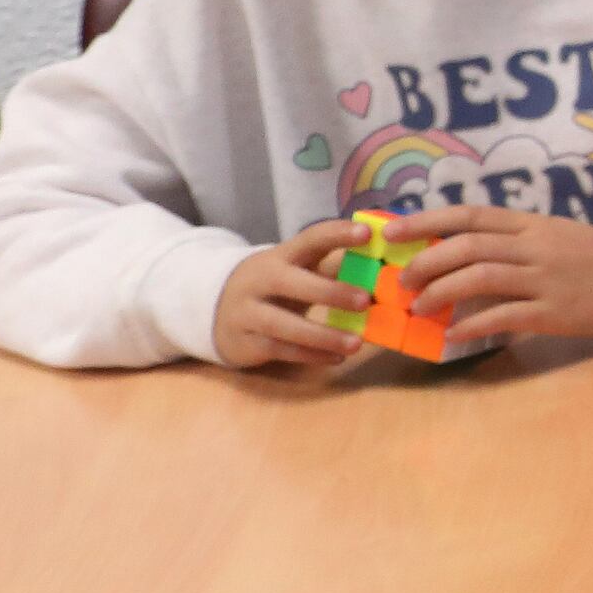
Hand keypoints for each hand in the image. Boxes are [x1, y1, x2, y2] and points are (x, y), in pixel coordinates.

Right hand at [211, 221, 370, 371]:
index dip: (337, 234)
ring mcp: (247, 312)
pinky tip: (337, 358)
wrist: (211, 309)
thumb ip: (330, 267)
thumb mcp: (295, 271)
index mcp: (280, 257)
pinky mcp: (244, 341)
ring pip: (284, 325)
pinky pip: (280, 350)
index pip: (309, 239)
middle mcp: (259, 280)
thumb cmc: (273, 288)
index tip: (366, 233)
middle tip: (365, 301)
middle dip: (330, 292)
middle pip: (292, 283)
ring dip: (323, 335)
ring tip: (357, 343)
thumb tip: (380, 265)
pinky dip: (310, 355)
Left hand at [386, 203, 592, 343]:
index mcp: (530, 224)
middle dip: (427, 263)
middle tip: (403, 281)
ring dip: (441, 293)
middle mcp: (534, 248)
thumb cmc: (588, 257)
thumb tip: (451, 251)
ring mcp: (544, 280)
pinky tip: (453, 333)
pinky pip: (504, 316)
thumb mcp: (549, 235)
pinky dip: (472, 324)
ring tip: (420, 307)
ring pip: (480, 279)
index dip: (427, 221)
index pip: (470, 215)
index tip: (392, 231)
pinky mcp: (553, 312)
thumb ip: (508, 241)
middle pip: (468, 247)